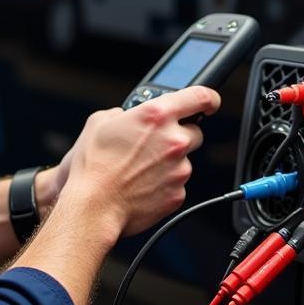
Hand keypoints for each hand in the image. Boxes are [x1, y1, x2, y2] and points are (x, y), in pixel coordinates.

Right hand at [57, 85, 219, 239]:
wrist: (94, 207)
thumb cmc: (94, 167)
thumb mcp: (99, 123)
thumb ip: (122, 113)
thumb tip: (126, 116)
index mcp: (156, 115)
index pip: (201, 96)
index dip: (208, 98)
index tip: (208, 103)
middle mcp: (173, 140)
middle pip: (195, 131)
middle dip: (179, 134)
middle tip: (155, 144)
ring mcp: (179, 168)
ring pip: (185, 159)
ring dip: (169, 161)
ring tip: (141, 169)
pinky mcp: (179, 193)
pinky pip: (178, 182)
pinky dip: (165, 182)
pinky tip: (143, 184)